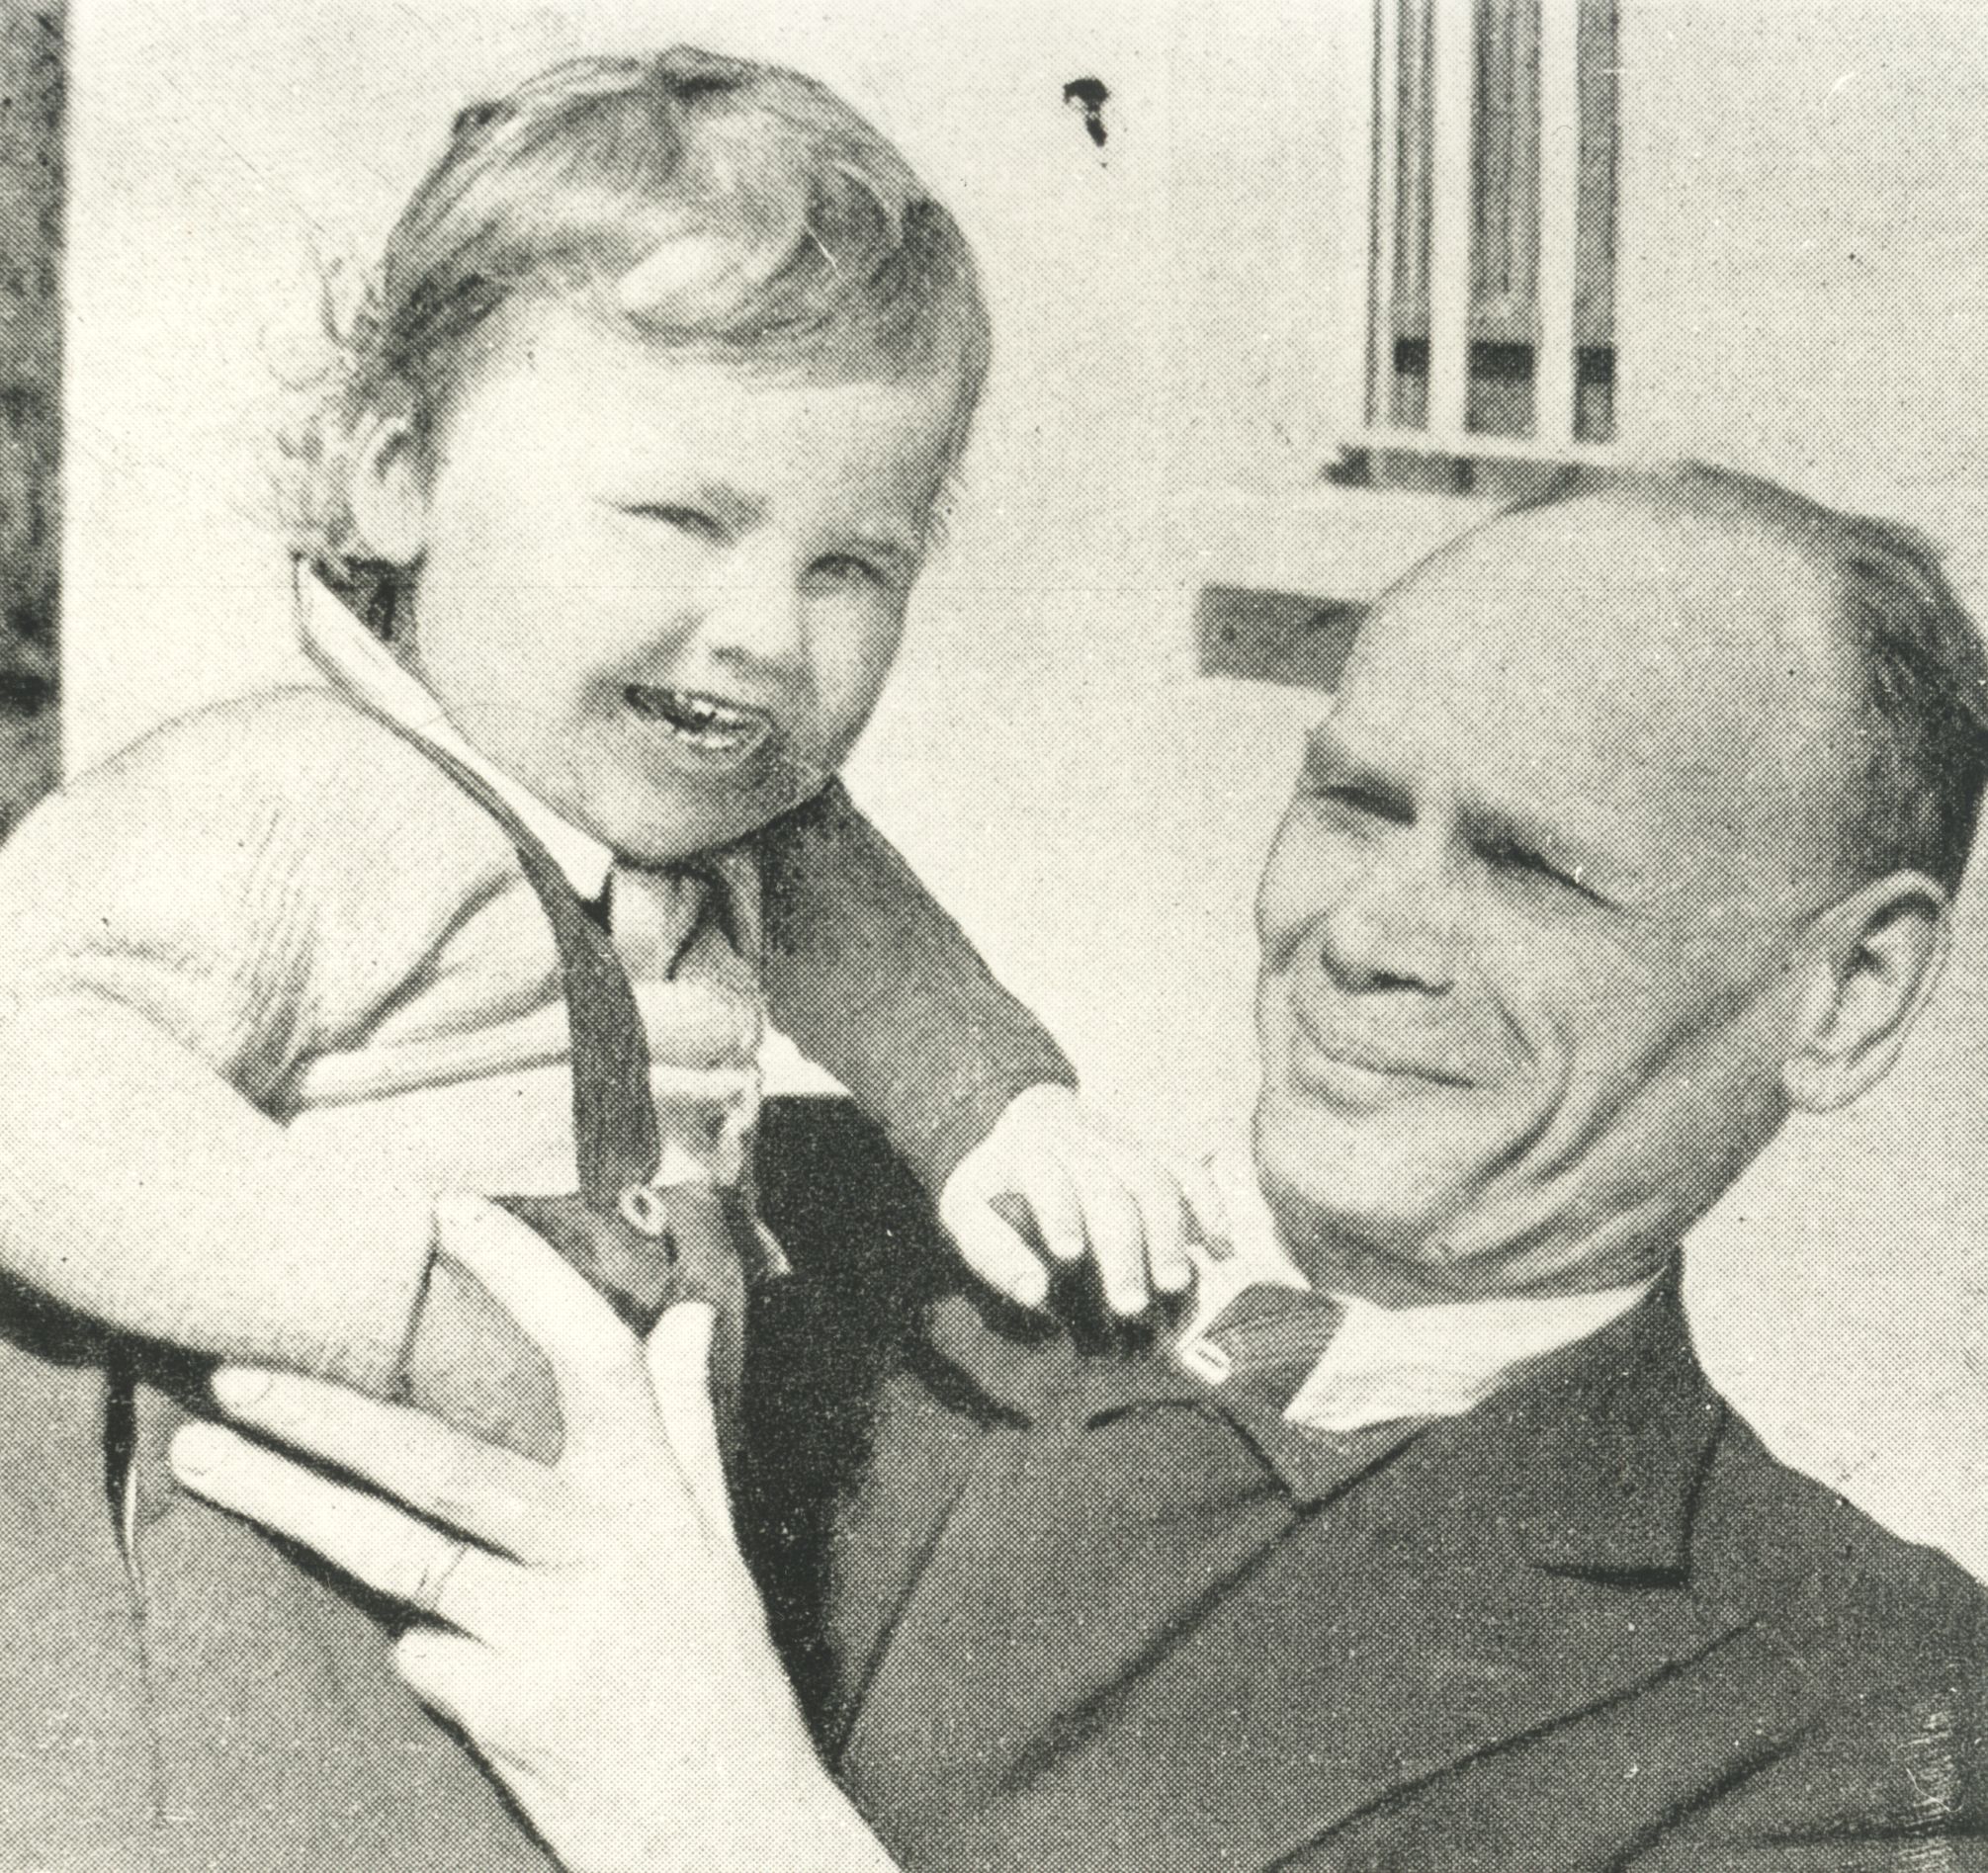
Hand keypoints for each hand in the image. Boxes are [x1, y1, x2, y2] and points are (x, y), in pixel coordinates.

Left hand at [169, 1196, 892, 1872]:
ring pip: (395, 1554)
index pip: (589, 1353)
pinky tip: (443, 1649)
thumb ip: (685, 1426)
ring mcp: (549, 1633)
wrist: (731, 1830)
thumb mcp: (715, 1543)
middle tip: (235, 1374)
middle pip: (443, 1462)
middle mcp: (603, 1550)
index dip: (522, 1274)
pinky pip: (422, 1654)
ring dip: (289, 1504)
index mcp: (657, 1495)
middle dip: (328, 1415)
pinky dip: (417, 1642)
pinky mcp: (506, 1712)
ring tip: (204, 1459)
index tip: (448, 1213)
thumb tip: (686, 1316)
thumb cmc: (720, 1674)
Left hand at [939, 1084, 1211, 1315]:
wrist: (1026, 1116)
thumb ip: (991, 1251)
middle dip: (1122, 1249)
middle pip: (1108, 1192)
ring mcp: (1121, 1143)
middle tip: (1130, 1305)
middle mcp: (1080, 1144)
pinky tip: (1221, 1242)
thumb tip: (1035, 1294)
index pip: (1048, 1181)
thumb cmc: (996, 1182)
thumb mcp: (967, 1209)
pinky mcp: (1150, 1149)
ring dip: (1168, 1232)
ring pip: (1153, 1179)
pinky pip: (1185, 1168)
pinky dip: (1207, 1201)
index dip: (1058, 1213)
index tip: (1067, 1254)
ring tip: (1175, 1285)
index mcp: (1028, 1153)